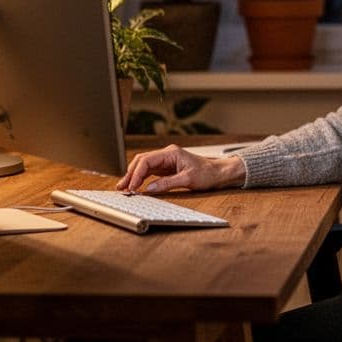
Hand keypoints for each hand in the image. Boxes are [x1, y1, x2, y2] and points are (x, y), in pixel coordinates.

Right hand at [115, 144, 245, 192]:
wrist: (219, 173)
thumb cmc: (207, 173)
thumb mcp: (188, 179)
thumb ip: (167, 183)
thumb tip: (149, 189)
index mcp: (171, 153)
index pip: (147, 160)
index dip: (136, 174)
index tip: (132, 186)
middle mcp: (166, 155)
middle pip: (142, 161)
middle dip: (130, 174)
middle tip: (122, 187)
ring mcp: (166, 161)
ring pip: (144, 166)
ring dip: (134, 176)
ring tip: (124, 188)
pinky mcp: (166, 168)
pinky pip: (149, 172)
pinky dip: (141, 179)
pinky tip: (135, 186)